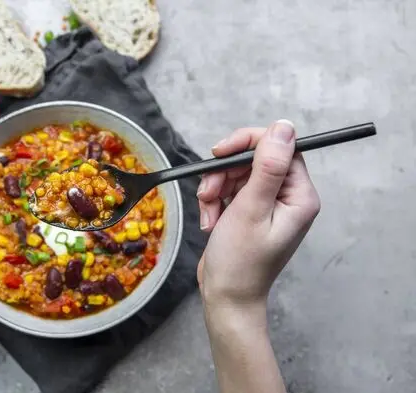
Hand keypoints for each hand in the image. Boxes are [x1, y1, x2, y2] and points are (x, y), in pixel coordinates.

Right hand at [197, 120, 320, 309]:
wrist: (226, 298)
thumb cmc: (240, 262)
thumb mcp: (251, 209)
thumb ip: (268, 166)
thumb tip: (283, 126)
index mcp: (299, 196)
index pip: (279, 148)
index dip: (247, 144)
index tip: (219, 153)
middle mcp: (288, 197)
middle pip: (254, 160)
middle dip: (224, 174)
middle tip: (208, 193)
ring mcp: (268, 205)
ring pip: (236, 174)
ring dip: (215, 189)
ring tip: (209, 214)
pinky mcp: (250, 212)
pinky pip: (229, 190)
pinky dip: (214, 201)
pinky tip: (210, 221)